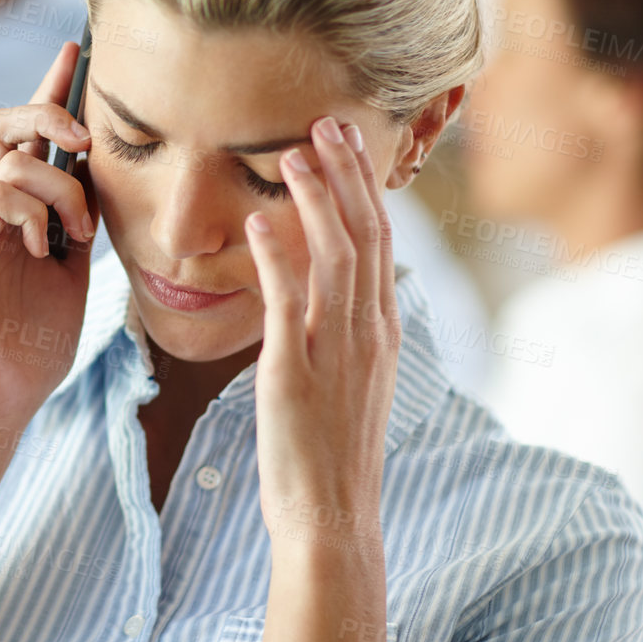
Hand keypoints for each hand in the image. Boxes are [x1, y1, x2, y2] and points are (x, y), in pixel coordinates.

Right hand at [0, 39, 99, 463]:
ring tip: (77, 230)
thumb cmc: (32, 345)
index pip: (23, 132)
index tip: (77, 51)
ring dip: (60, 183)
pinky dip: (34, 209)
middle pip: (0, 120)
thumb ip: (79, 221)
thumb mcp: (72, 271)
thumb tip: (100, 178)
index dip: (49, 87)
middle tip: (88, 135)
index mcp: (8, 211)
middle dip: (47, 107)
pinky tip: (47, 246)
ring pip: (8, 154)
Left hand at [245, 116, 400, 540]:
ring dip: (314, 199)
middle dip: (347, 174)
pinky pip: (289, 304)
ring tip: (291, 153)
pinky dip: (278, 257)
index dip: (363, 187)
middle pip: (366, 234)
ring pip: (335, 257)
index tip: (345, 143)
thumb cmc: (332, 451)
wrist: (332, 518)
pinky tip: (260, 221)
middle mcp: (368, 332)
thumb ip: (347, 329)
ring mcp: (336, 352)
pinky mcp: (295, 374)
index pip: (380, 241)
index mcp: (382, 330)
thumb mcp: (351, 380)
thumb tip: (335, 288)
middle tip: (325, 123)